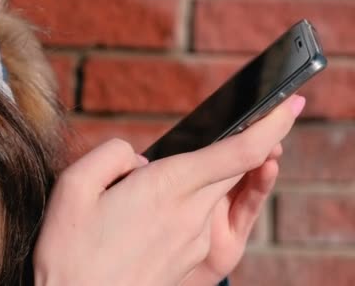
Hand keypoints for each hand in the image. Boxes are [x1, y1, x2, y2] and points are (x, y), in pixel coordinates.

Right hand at [33, 95, 304, 285]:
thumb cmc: (69, 252)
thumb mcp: (73, 187)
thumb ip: (112, 155)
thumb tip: (140, 160)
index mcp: (165, 188)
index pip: (239, 152)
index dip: (272, 125)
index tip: (291, 103)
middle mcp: (189, 214)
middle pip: (235, 168)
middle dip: (247, 142)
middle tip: (240, 120)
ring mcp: (193, 239)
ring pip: (215, 191)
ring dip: (204, 174)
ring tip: (159, 179)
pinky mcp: (190, 256)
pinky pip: (199, 214)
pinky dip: (189, 198)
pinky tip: (152, 208)